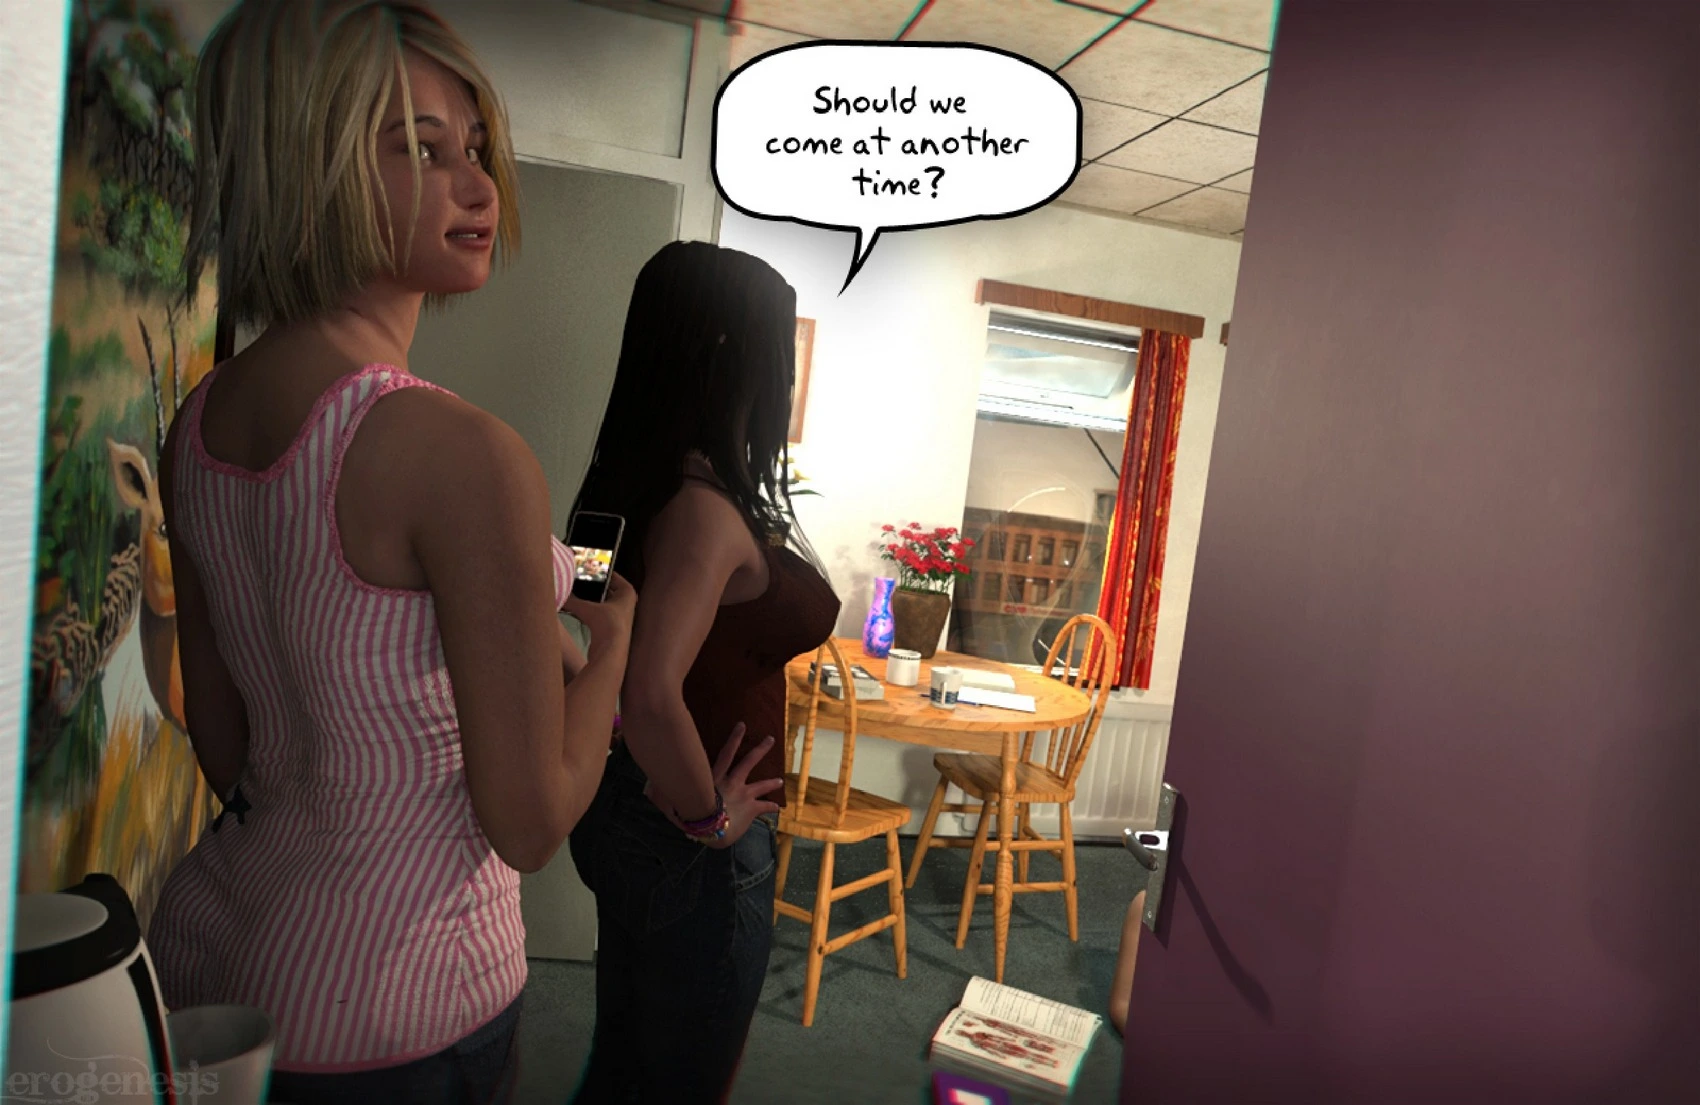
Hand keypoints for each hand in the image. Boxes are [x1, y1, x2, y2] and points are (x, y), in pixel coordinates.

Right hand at [560, 571, 634, 658]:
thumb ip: (572, 600)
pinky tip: (576, 611)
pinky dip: (589, 612)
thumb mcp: (586, 609)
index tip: (587, 568)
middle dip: (592, 587)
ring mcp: (619, 617)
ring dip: (589, 601)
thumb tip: (558, 594)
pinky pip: (598, 614)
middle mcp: (626, 603)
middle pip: (606, 589)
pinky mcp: (611, 628)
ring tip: (574, 594)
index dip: (600, 571)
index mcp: (627, 593)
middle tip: (577, 580)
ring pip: (602, 603)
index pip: (613, 575)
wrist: (611, 652)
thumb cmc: (607, 625)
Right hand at [646, 722, 782, 847]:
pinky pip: (764, 807)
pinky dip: (770, 807)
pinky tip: (777, 808)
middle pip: (748, 762)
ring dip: (771, 781)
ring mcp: (743, 796)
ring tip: (780, 780)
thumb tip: (647, 787)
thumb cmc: (693, 816)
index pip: (726, 753)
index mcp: (716, 778)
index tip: (743, 725)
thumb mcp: (677, 801)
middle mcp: (732, 783)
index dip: (735, 738)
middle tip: (771, 739)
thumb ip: (664, 792)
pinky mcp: (751, 810)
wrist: (710, 832)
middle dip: (760, 750)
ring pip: (760, 784)